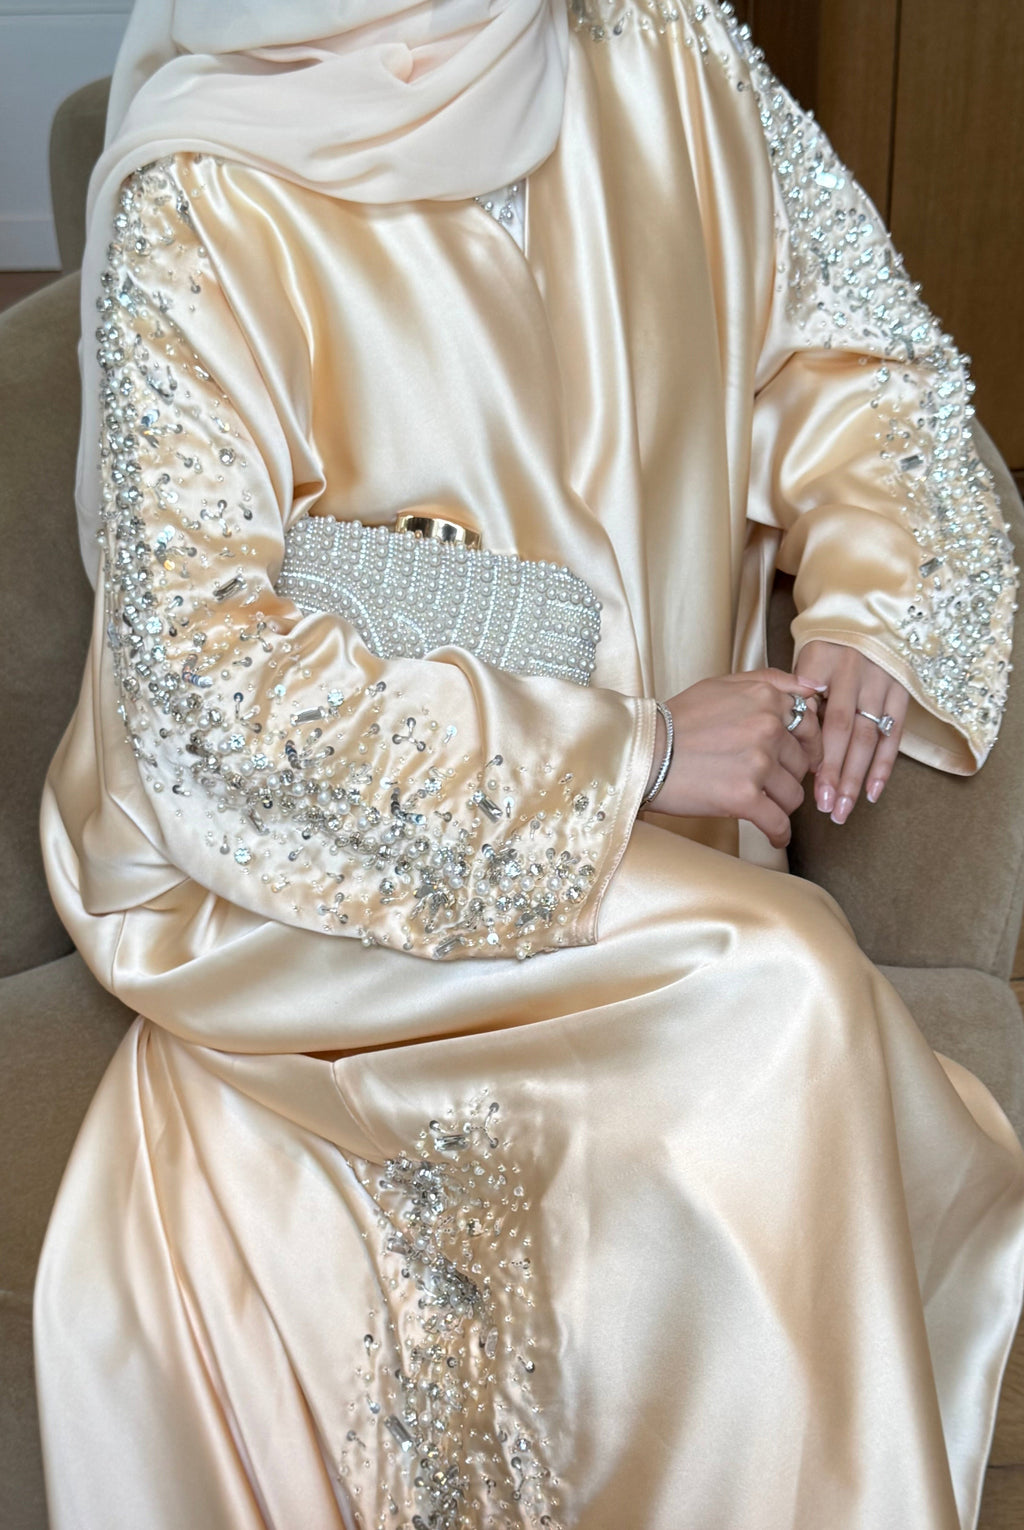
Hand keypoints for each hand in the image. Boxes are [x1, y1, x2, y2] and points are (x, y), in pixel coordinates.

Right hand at [645, 670, 822, 847]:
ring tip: (763, 806)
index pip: (810, 725)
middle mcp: (767, 727)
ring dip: (781, 804)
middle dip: (789, 775)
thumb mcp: (721, 684)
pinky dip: (778, 833)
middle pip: (801, 763)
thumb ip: (770, 681)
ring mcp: (758, 763)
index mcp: (765, 698)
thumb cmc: (676, 720)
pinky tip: (773, 836)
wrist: (641, 751)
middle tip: (769, 783)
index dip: (806, 745)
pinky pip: (778, 823)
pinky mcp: (744, 798)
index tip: (796, 758)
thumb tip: (813, 690)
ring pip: (793, 795)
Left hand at [795, 641, 908, 823]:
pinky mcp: (902, 692)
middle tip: (824, 806)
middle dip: (835, 772)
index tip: (806, 780)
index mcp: (823, 662)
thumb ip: (797, 693)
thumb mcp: (803, 658)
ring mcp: (882, 683)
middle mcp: (855, 673)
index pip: (818, 713)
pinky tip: (872, 792)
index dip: (814, 749)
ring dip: (856, 776)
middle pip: (845, 730)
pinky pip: (894, 734)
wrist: (865, 613)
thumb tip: (793, 738)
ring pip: (869, 737)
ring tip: (843, 809)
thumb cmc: (825, 646)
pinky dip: (884, 765)